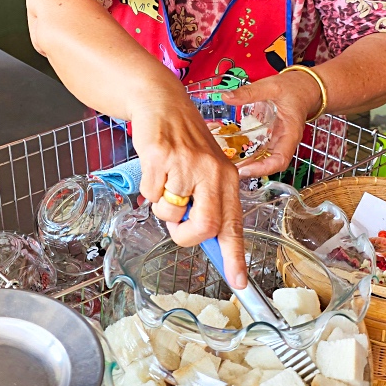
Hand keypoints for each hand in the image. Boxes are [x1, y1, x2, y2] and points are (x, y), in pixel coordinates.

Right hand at [131, 88, 248, 287]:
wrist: (163, 102)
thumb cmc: (185, 141)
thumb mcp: (206, 169)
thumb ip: (208, 201)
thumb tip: (204, 239)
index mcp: (228, 178)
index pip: (234, 224)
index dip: (235, 257)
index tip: (238, 283)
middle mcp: (212, 171)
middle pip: (205, 225)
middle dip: (185, 236)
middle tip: (176, 226)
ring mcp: (186, 163)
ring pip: (170, 212)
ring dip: (161, 206)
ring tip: (164, 182)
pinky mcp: (160, 156)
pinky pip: (150, 193)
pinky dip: (147, 189)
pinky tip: (154, 168)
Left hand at [220, 69, 324, 179]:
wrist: (305, 86)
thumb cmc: (294, 87)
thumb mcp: (270, 86)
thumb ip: (249, 92)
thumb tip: (226, 97)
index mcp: (291, 133)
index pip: (280, 160)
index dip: (263, 169)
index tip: (245, 170)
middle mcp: (286, 141)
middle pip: (272, 164)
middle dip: (253, 170)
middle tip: (231, 170)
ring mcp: (280, 140)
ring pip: (267, 159)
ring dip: (251, 164)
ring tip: (230, 165)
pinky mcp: (274, 137)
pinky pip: (263, 150)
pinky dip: (251, 154)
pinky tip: (236, 152)